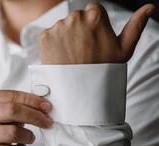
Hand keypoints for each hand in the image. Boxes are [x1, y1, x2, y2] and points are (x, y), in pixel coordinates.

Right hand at [0, 90, 52, 145]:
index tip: (46, 106)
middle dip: (34, 116)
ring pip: (13, 132)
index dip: (32, 100)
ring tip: (29, 137)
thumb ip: (18, 105)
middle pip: (12, 111)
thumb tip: (43, 105)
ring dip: (28, 135)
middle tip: (46, 121)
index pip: (12, 96)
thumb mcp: (1, 111)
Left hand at [39, 3, 155, 63]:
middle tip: (82, 50)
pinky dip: (53, 44)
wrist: (80, 89)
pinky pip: (49, 35)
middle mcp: (75, 17)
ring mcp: (58, 27)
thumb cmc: (104, 70)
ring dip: (65, 37)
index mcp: (95, 16)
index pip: (92, 10)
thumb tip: (150, 7)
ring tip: (72, 56)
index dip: (93, 25)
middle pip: (76, 17)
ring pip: (62, 27)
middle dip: (79, 30)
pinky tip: (61, 57)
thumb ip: (136, 25)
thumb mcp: (124, 49)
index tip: (92, 40)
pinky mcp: (45, 37)